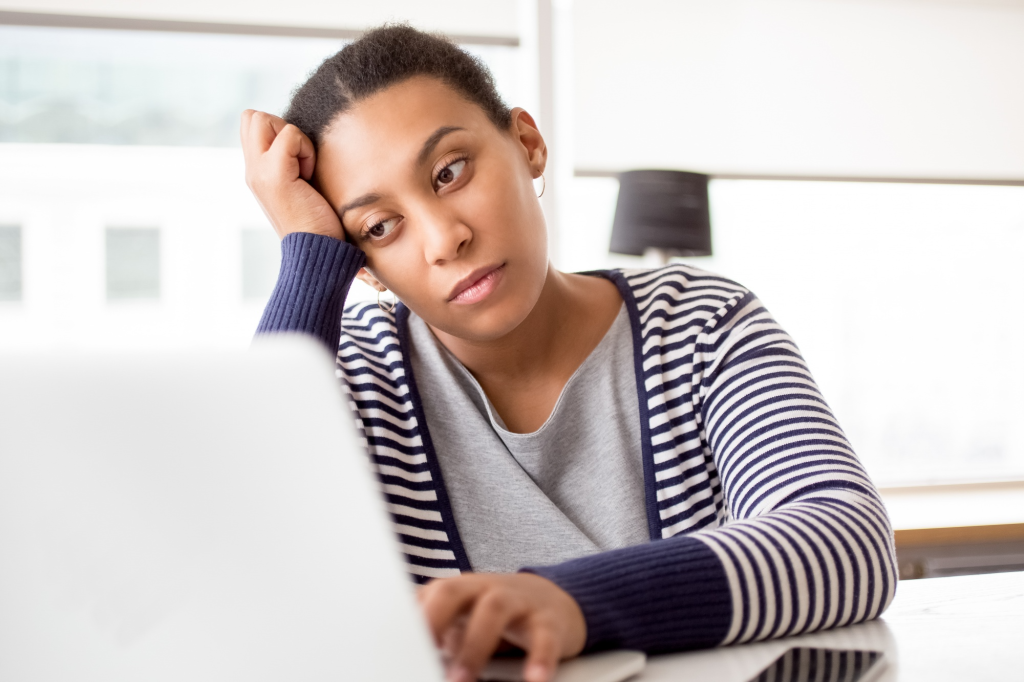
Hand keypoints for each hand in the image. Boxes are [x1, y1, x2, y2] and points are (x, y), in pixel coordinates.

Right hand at [240, 109, 344, 240]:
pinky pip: (288, 135)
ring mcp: (259, 172)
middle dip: (281, 128)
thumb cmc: (319, 224)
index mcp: (256, 172)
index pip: (251, 124)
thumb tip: (302, 140)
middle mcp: (252, 170)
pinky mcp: (274, 175)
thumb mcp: (301, 188)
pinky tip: (309, 177)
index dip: (278, 131)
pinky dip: (304, 150)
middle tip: (300, 161)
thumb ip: (293, 164)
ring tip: (305, 170)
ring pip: (264, 119)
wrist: (317, 253)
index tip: (298, 162)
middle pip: (252, 117)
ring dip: (293, 138)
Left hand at [418, 572, 586, 681]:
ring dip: (474, 646)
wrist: (555, 598)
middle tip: (418, 655)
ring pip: (493, 611)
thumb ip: (436, 633)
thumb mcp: (462, 617)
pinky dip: (539, 658)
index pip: (424, 597)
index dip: (407, 618)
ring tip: (462, 680)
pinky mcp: (548, 621)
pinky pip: (544, 637)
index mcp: (457, 589)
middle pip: (452, 591)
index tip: (393, 646)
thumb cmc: (495, 613)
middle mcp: (484, 589)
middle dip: (433, 620)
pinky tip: (534, 679)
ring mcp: (517, 601)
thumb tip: (405, 662)